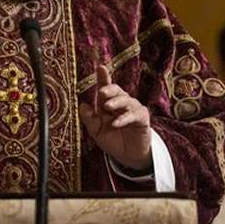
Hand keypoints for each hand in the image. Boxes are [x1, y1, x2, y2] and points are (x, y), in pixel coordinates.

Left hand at [79, 53, 151, 169]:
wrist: (129, 156)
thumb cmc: (113, 140)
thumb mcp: (97, 131)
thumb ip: (90, 119)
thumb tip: (82, 105)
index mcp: (109, 104)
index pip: (105, 88)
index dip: (103, 78)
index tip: (100, 67)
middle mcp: (122, 104)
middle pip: (117, 91)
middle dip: (110, 89)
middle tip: (102, 91)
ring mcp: (133, 110)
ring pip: (126, 100)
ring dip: (116, 102)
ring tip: (107, 106)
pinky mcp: (142, 119)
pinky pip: (134, 115)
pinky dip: (124, 118)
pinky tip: (116, 123)